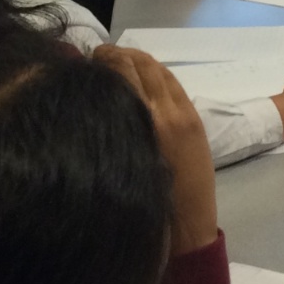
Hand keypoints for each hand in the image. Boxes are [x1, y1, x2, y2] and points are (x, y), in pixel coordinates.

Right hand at [95, 46, 216, 254]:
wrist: (186, 229)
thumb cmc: (144, 205)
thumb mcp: (122, 160)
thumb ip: (115, 123)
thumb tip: (97, 97)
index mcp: (144, 121)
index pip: (122, 71)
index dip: (105, 58)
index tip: (89, 58)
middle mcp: (164, 111)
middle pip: (141, 64)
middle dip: (119, 54)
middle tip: (101, 55)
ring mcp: (183, 113)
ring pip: (159, 70)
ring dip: (139, 60)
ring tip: (120, 61)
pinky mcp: (194, 119)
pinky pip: (173, 84)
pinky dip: (156, 73)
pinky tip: (143, 76)